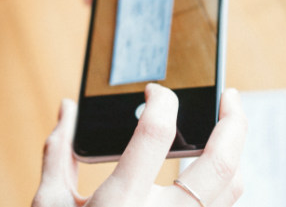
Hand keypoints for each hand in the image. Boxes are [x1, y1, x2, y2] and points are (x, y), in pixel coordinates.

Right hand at [33, 85, 247, 206]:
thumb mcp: (50, 206)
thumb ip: (59, 153)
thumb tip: (68, 109)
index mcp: (120, 204)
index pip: (156, 134)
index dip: (161, 101)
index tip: (156, 90)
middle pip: (220, 163)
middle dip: (233, 121)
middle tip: (230, 95)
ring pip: (233, 189)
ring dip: (235, 154)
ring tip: (226, 131)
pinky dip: (225, 187)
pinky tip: (210, 173)